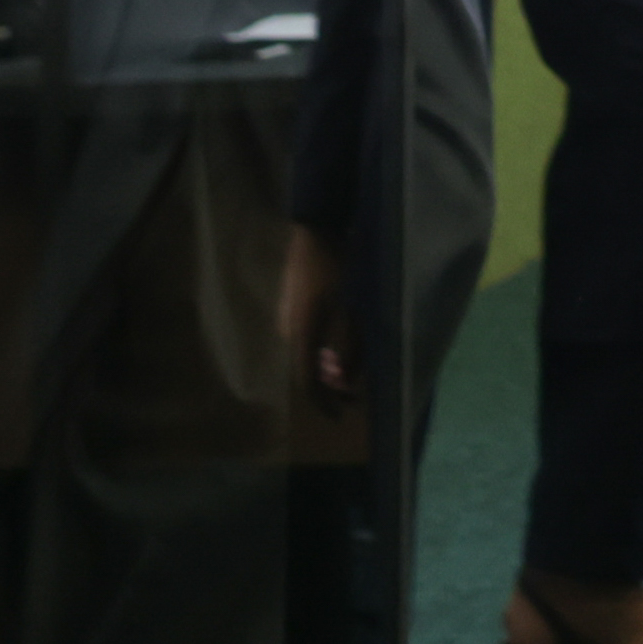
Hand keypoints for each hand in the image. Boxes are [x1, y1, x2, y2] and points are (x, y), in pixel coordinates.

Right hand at [278, 223, 354, 405]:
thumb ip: (354, 346)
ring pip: (304, 357)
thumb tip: (347, 380)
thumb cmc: (340, 266)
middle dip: (329, 387)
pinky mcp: (291, 310)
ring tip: (346, 374)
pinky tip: (334, 351)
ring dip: (325, 370)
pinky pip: (303, 342)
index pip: (307, 382)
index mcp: (302, 333)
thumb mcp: (355, 308)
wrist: (318, 228)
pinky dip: (319, 354)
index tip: (341, 415)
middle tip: (352, 395)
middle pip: (305, 371)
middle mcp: (288, 331)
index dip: (324, 403)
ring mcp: (287, 319)